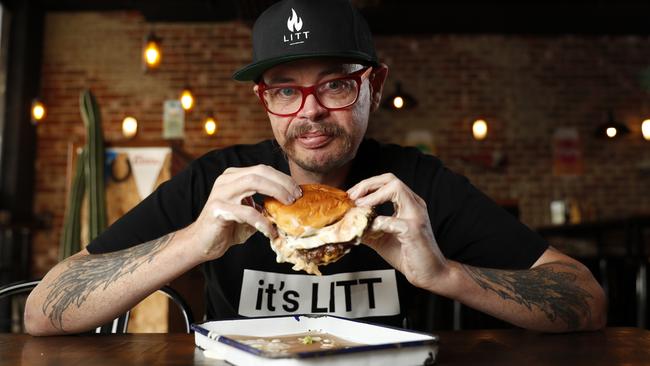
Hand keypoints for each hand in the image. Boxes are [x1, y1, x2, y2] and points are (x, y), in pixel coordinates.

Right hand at [185, 165, 301, 261]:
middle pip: (260, 172)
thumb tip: (289, 205)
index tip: (297, 190)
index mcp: (234, 177)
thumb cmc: (228, 227)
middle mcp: (226, 180)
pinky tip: (270, 230)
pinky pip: (246, 212)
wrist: (202, 243)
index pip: (263, 170)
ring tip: (288, 204)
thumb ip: (264, 205)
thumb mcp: (249, 212)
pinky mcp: (218, 210)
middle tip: (296, 197)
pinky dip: (262, 221)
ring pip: (252, 182)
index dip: (283, 178)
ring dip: (275, 192)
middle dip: (282, 182)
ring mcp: (220, 193)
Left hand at [348, 173, 448, 289]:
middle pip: (391, 179)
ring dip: (373, 196)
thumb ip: (366, 227)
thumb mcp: (381, 238)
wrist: (429, 272)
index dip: (366, 185)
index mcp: (408, 204)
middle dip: (367, 185)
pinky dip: (378, 223)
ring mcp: (416, 215)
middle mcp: (414, 205)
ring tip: (359, 206)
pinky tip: (369, 229)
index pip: (386, 182)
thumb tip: (345, 222)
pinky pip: (393, 220)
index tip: (351, 195)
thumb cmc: (408, 254)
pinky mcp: (414, 230)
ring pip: (396, 188)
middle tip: (352, 197)